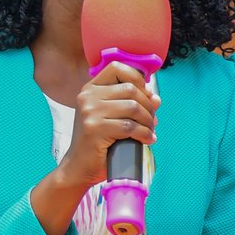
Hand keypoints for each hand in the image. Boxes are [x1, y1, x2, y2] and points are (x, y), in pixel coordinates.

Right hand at [53, 61, 160, 190]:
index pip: (117, 68)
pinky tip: (147, 140)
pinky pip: (130, 126)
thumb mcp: (110, 117)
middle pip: (130, 89)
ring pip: (133, 107)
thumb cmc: (97, 142)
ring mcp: (90, 112)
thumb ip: (129, 103)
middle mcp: (87, 97)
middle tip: (152, 121)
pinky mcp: (95, 129)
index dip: (137, 79)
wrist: (78, 167)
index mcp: (90, 89)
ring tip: (149, 131)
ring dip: (148, 121)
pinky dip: (144, 134)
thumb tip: (155, 98)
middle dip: (148, 106)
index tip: (146, 95)